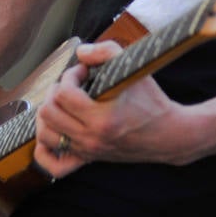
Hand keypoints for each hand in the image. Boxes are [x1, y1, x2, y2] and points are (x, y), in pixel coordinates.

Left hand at [33, 41, 188, 178]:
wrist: (170, 135)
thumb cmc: (152, 102)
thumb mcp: (133, 69)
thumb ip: (105, 51)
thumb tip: (80, 53)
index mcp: (102, 119)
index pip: (64, 94)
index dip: (70, 76)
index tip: (83, 72)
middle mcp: (92, 139)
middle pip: (49, 113)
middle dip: (55, 92)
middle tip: (71, 85)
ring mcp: (88, 151)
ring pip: (46, 135)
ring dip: (47, 115)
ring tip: (61, 103)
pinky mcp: (89, 159)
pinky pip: (55, 165)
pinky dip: (45, 149)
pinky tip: (54, 131)